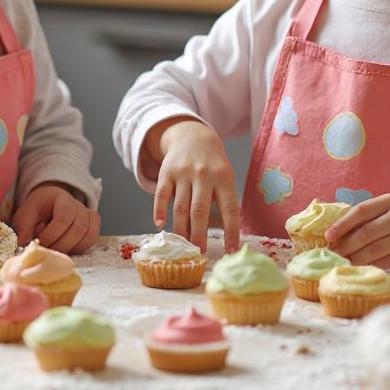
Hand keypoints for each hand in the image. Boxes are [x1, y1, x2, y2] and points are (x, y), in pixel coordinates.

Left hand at [12, 184, 100, 253]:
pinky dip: (81, 248)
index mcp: (61, 198)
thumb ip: (24, 227)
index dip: (53, 232)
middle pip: (78, 228)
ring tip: (55, 250)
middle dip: (60, 244)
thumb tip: (23, 244)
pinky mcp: (92, 225)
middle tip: (46, 251)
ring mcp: (87, 215)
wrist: (48, 204)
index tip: (40, 242)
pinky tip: (67, 249)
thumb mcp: (25, 214)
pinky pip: (92, 239)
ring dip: (71, 248)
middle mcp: (78, 205)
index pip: (64, 215)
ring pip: (88, 235)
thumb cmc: (37, 210)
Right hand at [150, 119, 240, 252]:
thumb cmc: (213, 166)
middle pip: (199, 210)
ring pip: (180, 206)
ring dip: (181, 229)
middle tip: (198, 253)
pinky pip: (161, 194)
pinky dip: (158, 210)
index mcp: (223, 178)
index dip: (231, 231)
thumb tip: (225, 236)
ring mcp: (183, 173)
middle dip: (199, 235)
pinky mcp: (166, 172)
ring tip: (183, 245)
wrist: (193, 137)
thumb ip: (224, 201)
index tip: (231, 250)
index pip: (230, 208)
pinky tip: (159, 224)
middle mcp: (203, 175)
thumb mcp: (225, 177)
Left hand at [325, 195, 389, 268]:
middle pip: (367, 233)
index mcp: (389, 200)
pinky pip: (388, 261)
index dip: (342, 225)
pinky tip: (360, 267)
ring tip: (342, 262)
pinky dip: (372, 265)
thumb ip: (369, 214)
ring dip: (356, 258)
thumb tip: (336, 229)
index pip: (361, 211)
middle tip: (331, 254)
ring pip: (376, 250)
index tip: (327, 236)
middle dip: (346, 245)